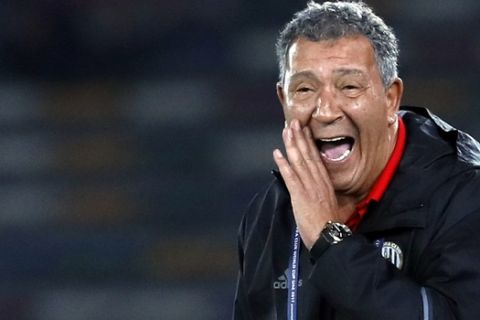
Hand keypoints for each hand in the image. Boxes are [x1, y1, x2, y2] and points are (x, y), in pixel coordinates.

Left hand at [273, 119, 341, 248]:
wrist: (331, 236)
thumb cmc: (334, 225)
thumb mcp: (340, 207)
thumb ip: (338, 197)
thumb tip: (343, 195)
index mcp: (326, 182)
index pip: (316, 158)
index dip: (309, 143)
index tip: (305, 130)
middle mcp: (318, 180)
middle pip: (307, 155)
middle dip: (300, 137)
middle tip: (293, 122)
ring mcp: (308, 186)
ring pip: (298, 161)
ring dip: (291, 145)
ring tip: (286, 131)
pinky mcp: (300, 194)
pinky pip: (289, 176)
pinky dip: (283, 163)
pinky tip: (277, 153)